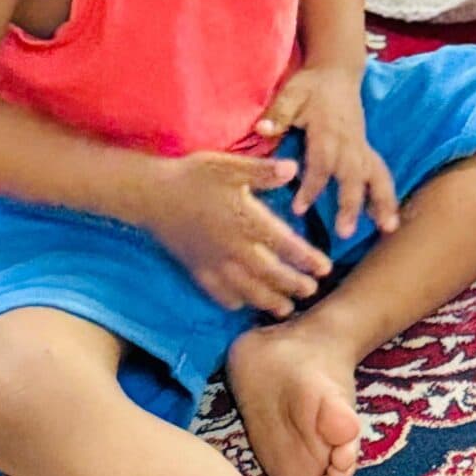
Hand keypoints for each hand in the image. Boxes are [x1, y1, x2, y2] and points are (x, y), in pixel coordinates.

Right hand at [139, 151, 329, 317]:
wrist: (150, 194)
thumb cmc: (193, 176)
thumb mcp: (230, 166)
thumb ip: (263, 171)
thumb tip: (294, 169)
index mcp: (246, 220)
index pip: (284, 245)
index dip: (306, 258)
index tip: (325, 268)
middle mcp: (232, 247)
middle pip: (268, 273)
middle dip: (292, 285)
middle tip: (312, 293)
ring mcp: (213, 261)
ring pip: (245, 288)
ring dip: (267, 300)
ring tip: (286, 310)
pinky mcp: (195, 267)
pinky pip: (216, 291)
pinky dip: (230, 301)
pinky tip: (241, 306)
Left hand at [256, 64, 398, 240]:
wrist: (338, 71)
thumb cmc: (311, 85)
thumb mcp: (290, 93)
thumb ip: (278, 113)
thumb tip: (262, 130)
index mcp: (328, 130)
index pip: (321, 163)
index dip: (311, 186)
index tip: (299, 209)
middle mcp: (349, 142)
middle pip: (354, 176)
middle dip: (351, 204)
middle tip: (346, 232)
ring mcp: (361, 146)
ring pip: (376, 176)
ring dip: (383, 202)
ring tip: (388, 228)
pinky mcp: (366, 150)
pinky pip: (380, 174)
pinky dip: (386, 196)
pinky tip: (388, 219)